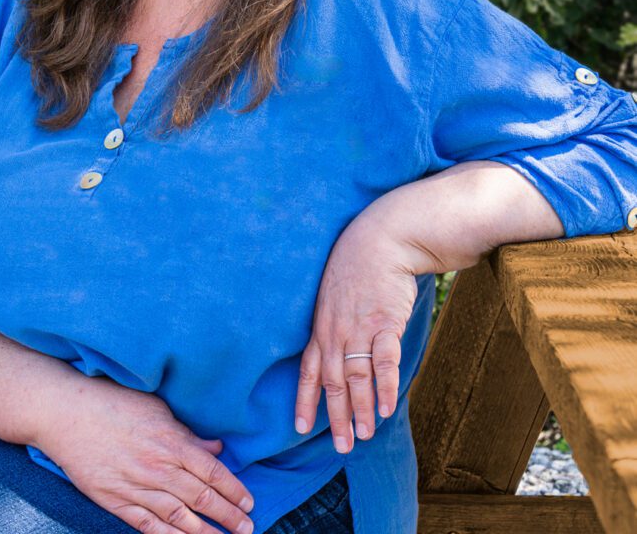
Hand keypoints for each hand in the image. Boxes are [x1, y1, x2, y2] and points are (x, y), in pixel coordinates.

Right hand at [35, 374, 254, 533]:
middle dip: (228, 516)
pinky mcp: (114, 500)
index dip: (234, 490)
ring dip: (204, 533)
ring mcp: (135, 487)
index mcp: (171, 442)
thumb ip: (187, 432)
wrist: (66, 413)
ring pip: (178, 518)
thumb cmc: (112, 401)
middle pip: (201, 498)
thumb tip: (216, 446)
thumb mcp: (156, 407)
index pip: (212, 472)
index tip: (249, 502)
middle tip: (247, 528)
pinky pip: (147, 525)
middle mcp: (157, 468)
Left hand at [294, 210, 420, 451]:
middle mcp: (335, 331)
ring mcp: (359, 328)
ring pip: (356, 377)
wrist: (380, 239)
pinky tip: (386, 408)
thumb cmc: (358, 266)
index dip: (305, 400)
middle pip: (332, 382)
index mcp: (321, 326)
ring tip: (365, 435)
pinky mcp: (384, 323)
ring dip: (360, 409)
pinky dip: (385, 387)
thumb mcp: (334, 295)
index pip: (308, 370)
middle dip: (336, 418)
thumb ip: (333, 323)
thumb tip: (336, 347)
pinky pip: (383, 361)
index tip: (301, 427)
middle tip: (342, 447)